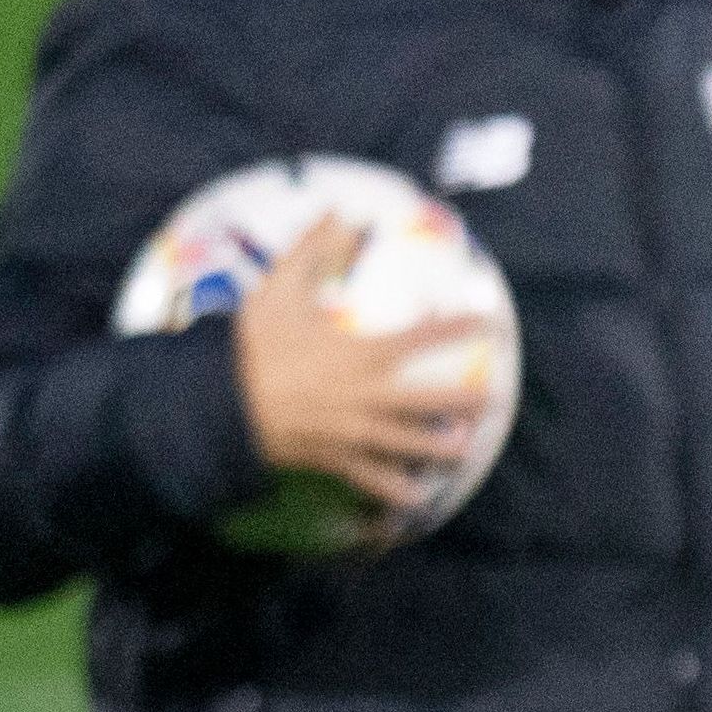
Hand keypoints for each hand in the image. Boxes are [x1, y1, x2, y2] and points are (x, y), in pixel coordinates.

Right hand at [233, 214, 498, 511]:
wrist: (217, 404)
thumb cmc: (250, 346)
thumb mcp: (279, 290)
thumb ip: (313, 250)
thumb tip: (338, 211)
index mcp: (361, 354)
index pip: (424, 338)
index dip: (460, 327)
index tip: (489, 321)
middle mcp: (366, 396)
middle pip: (430, 401)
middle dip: (465, 401)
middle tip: (494, 399)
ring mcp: (353, 432)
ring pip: (408, 444)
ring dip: (439, 447)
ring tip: (464, 448)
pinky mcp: (334, 459)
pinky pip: (371, 478)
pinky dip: (395, 491)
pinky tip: (417, 500)